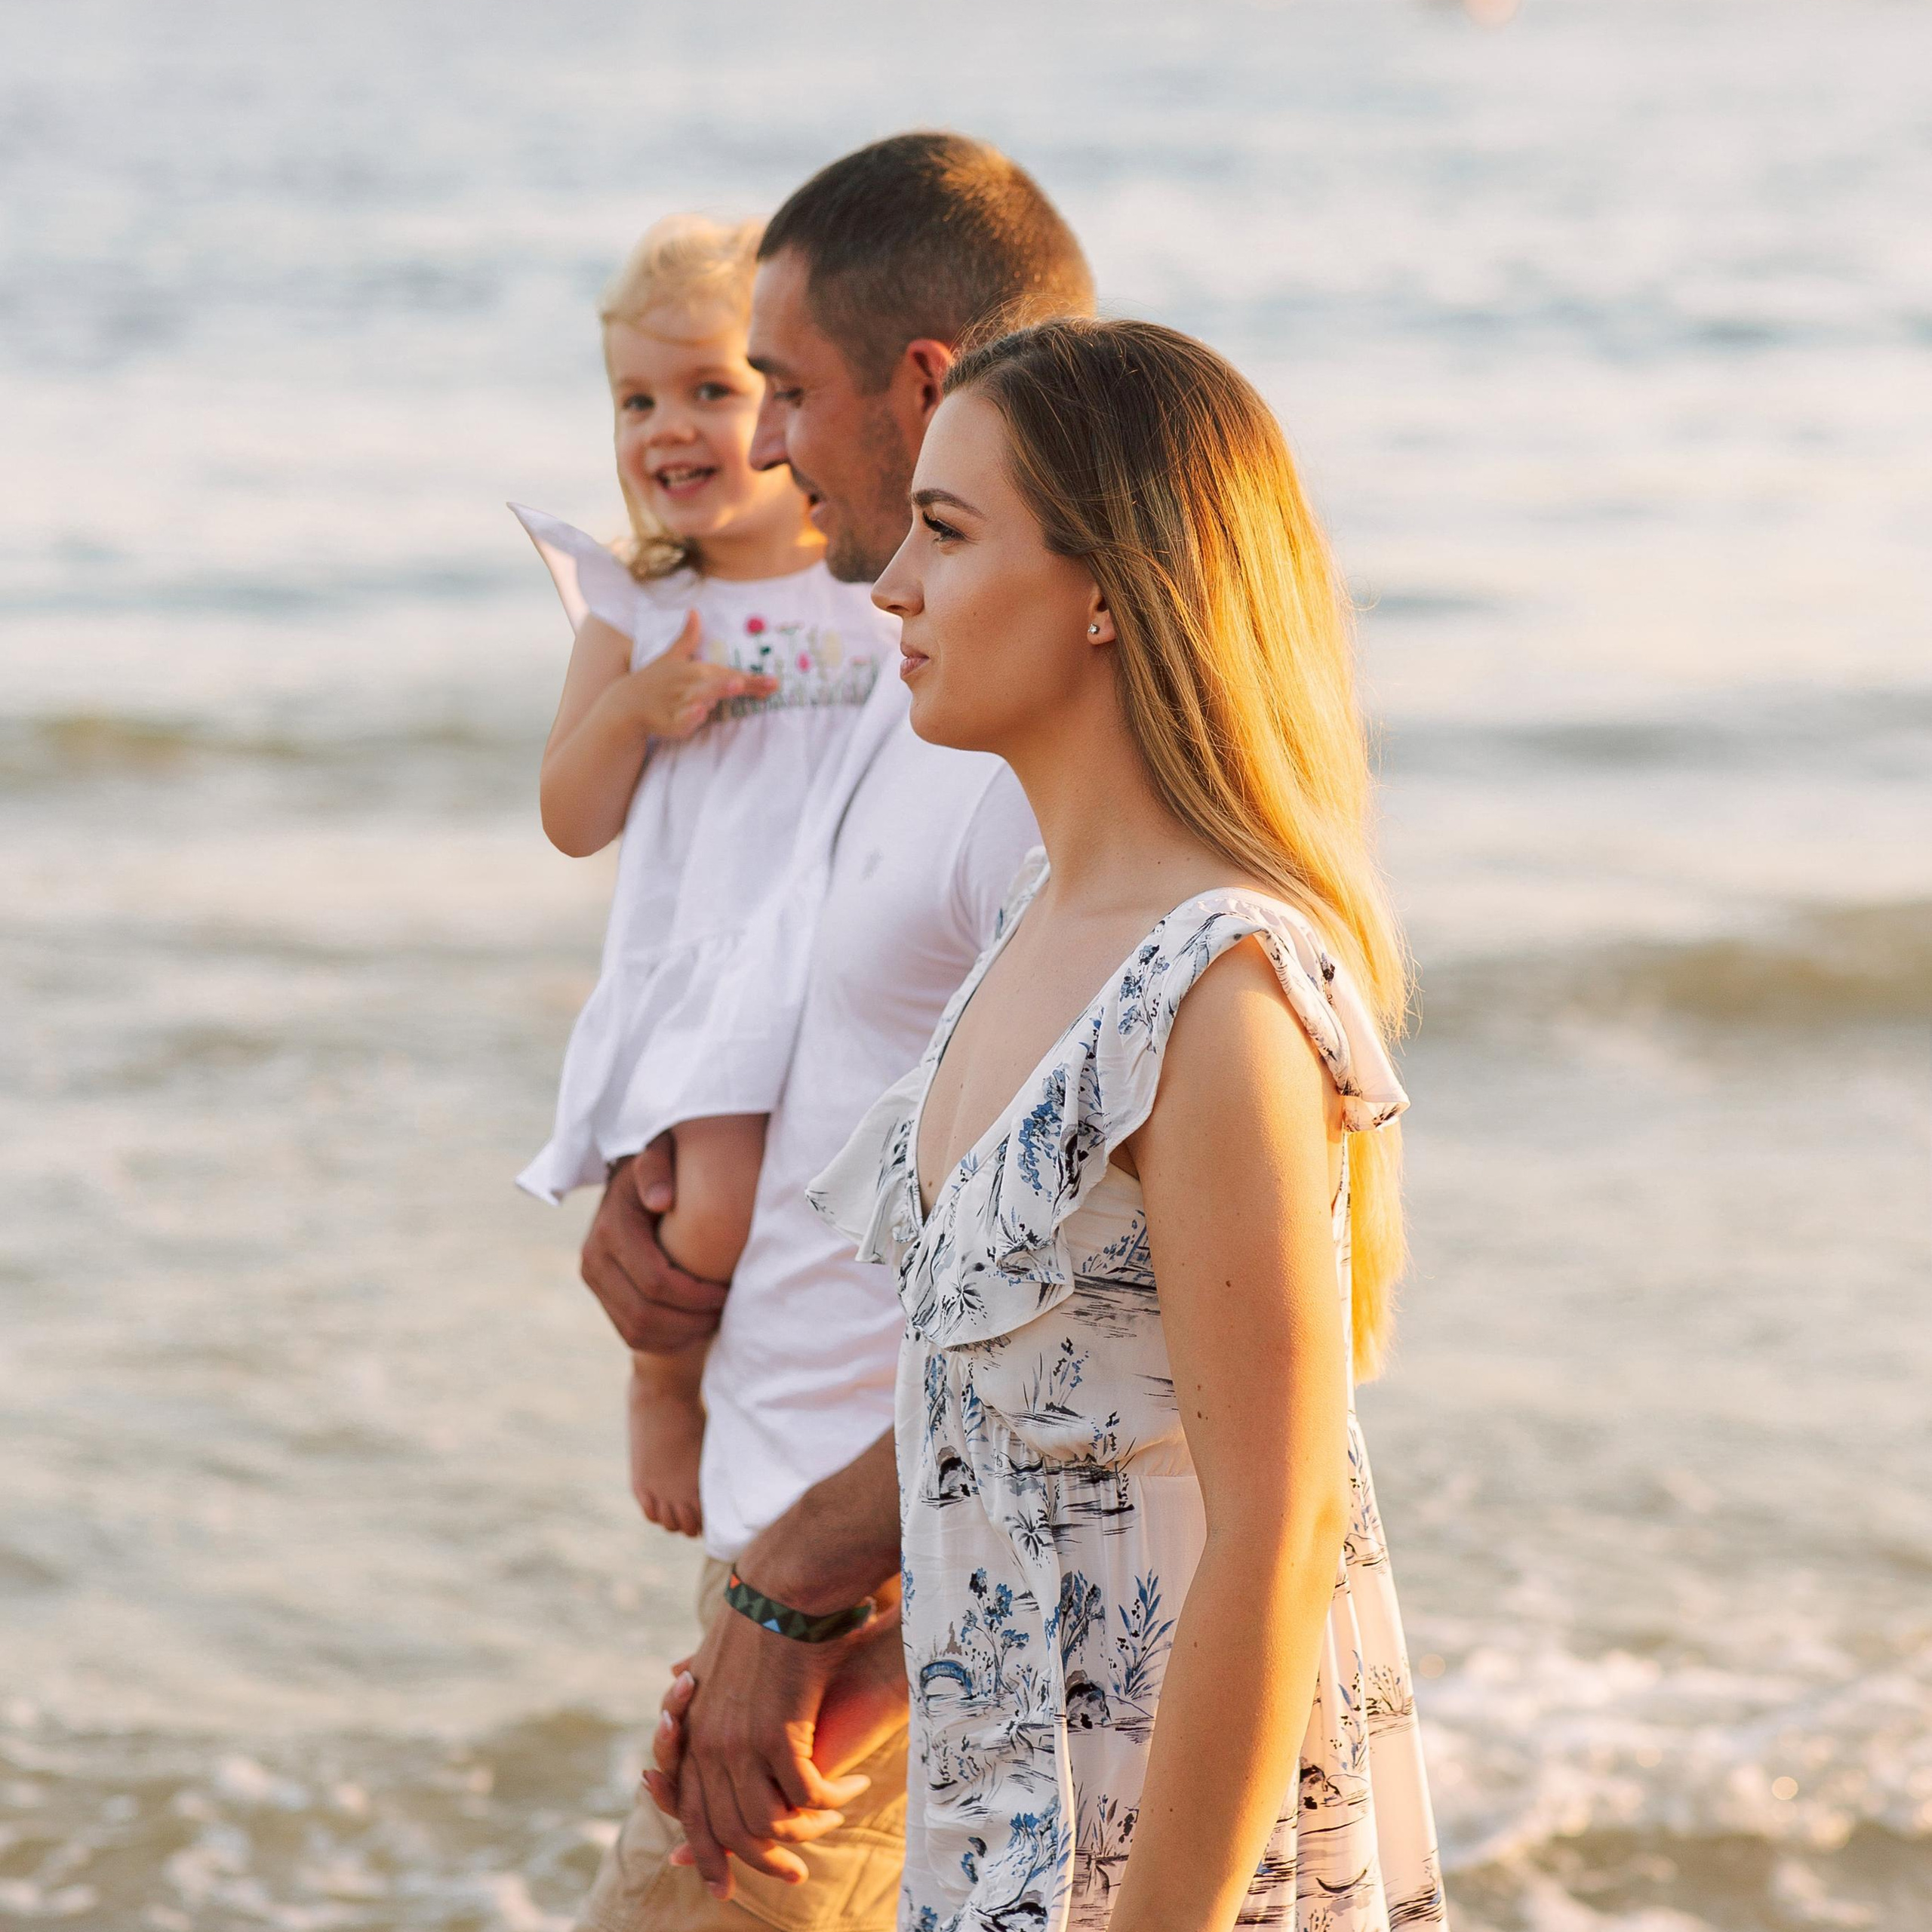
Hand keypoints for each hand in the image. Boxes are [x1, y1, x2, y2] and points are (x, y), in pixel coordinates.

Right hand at [580, 1140, 728, 1353]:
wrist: (634, 1179)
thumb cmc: (663, 1166)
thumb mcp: (660, 1154)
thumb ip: (657, 1167)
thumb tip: (661, 1200)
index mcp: (611, 1228)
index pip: (656, 1281)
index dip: (697, 1295)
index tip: (729, 1289)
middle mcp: (593, 1258)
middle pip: (645, 1314)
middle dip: (692, 1319)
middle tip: (727, 1309)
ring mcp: (594, 1280)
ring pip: (637, 1331)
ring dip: (681, 1334)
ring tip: (714, 1318)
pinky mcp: (602, 1295)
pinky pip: (631, 1336)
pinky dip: (667, 1340)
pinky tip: (694, 1326)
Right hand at [626, 612, 777, 738]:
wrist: (627, 703)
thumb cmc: (655, 680)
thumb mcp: (672, 657)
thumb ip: (688, 638)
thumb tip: (694, 611)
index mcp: (695, 670)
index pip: (730, 674)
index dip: (753, 680)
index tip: (775, 683)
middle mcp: (690, 684)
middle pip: (720, 683)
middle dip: (738, 681)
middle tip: (759, 680)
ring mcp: (680, 702)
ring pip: (702, 697)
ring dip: (716, 691)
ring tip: (735, 686)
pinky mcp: (671, 721)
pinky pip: (682, 720)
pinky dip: (690, 717)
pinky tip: (700, 713)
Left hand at [658, 1600, 875, 1898]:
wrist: (783, 1585)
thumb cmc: (758, 1609)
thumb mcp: (715, 1647)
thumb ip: (698, 1674)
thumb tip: (675, 1672)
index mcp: (694, 1730)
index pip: (692, 1811)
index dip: (706, 1852)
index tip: (722, 1886)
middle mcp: (708, 1746)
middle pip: (727, 1830)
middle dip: (761, 1864)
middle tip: (795, 1877)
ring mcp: (739, 1744)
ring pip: (766, 1824)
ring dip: (805, 1833)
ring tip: (833, 1822)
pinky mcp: (777, 1735)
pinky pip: (805, 1795)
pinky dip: (831, 1800)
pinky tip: (852, 1787)